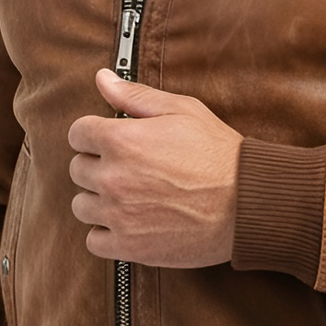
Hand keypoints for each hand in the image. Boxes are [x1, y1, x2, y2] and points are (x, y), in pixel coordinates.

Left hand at [68, 68, 242, 266]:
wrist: (247, 203)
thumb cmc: (219, 155)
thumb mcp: (182, 111)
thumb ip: (136, 96)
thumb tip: (103, 78)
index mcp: (122, 140)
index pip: (78, 133)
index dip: (93, 134)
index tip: (106, 140)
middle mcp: (114, 177)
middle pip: (78, 169)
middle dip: (98, 165)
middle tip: (127, 168)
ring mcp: (119, 214)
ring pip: (82, 205)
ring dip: (99, 200)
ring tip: (127, 196)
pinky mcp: (130, 246)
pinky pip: (94, 241)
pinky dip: (106, 233)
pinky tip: (127, 223)